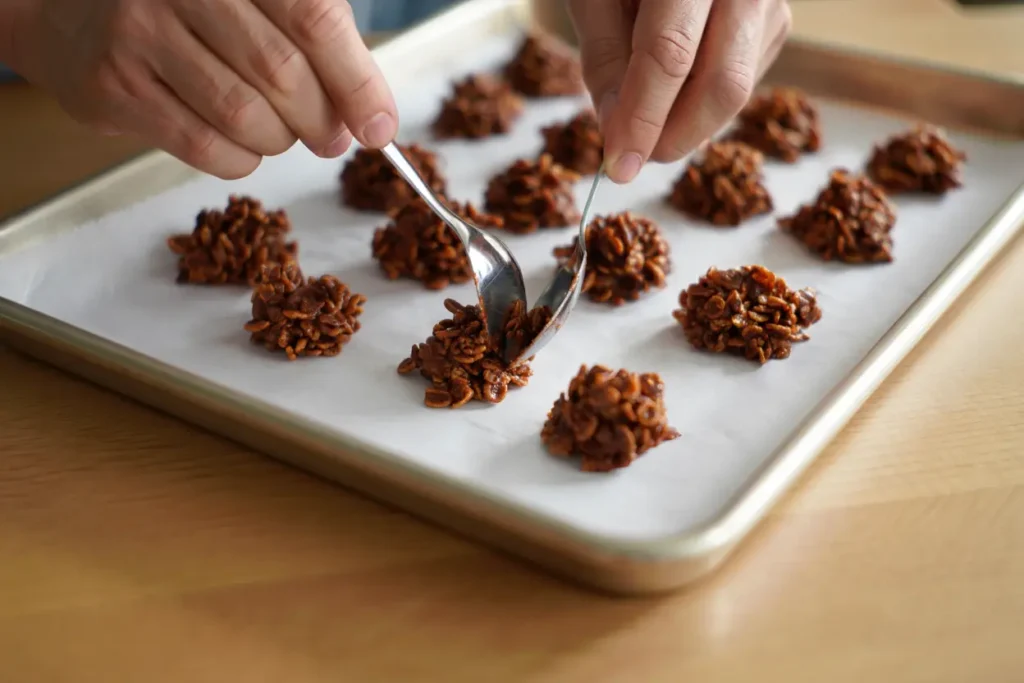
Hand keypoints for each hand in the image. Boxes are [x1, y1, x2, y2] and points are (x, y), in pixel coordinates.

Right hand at [16, 0, 397, 178]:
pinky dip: (241, 159)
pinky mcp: (116, 84)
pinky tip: (242, 146)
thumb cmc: (189, 8)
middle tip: (330, 138)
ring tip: (280, 134)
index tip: (380, 126)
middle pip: (282, 73)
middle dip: (321, 120)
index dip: (356, 81)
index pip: (314, 19)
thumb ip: (315, 41)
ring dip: (279, 141)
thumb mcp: (256, 0)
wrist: (72, 10)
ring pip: (244, 115)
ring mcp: (141, 31)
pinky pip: (204, 146)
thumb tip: (370, 114)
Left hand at [568, 0, 791, 182]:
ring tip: (643, 108)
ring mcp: (770, 1)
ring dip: (685, 122)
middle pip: (723, 83)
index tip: (618, 167)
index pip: (669, 53)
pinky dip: (699, 100)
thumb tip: (617, 133)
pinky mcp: (776, 22)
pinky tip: (674, 79)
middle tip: (632, 158)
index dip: (642, 118)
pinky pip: (741, 83)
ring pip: (736, 91)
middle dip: (674, 136)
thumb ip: (604, 59)